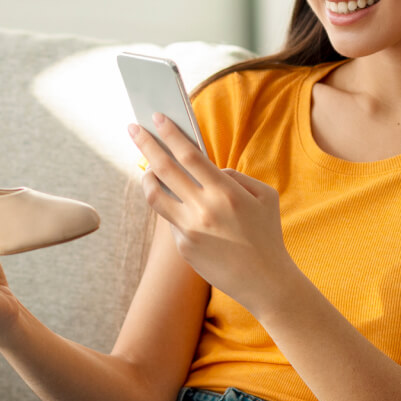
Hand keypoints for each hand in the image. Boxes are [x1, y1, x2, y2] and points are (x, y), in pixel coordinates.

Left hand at [130, 113, 301, 312]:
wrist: (265, 281)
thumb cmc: (267, 234)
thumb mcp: (264, 197)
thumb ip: (234, 177)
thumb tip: (207, 169)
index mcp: (226, 192)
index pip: (189, 155)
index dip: (170, 134)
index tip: (157, 118)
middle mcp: (203, 209)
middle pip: (164, 169)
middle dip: (146, 144)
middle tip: (133, 129)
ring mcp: (190, 230)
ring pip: (155, 195)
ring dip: (147, 176)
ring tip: (148, 168)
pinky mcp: (183, 247)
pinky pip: (172, 219)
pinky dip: (175, 208)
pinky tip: (183, 206)